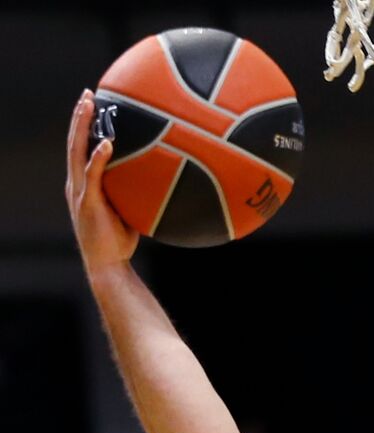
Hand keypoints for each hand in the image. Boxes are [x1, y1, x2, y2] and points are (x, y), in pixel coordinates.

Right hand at [66, 91, 138, 273]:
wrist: (108, 264)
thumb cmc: (121, 239)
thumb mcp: (130, 208)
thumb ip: (137, 190)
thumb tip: (166, 176)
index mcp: (84, 183)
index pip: (81, 147)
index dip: (84, 125)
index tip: (92, 103)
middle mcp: (77, 183)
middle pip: (74, 142)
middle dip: (79, 117)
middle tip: (87, 93)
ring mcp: (79, 192)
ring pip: (76, 152)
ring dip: (81, 127)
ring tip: (88, 106)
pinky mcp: (88, 203)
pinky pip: (92, 176)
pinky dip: (98, 159)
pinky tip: (107, 144)